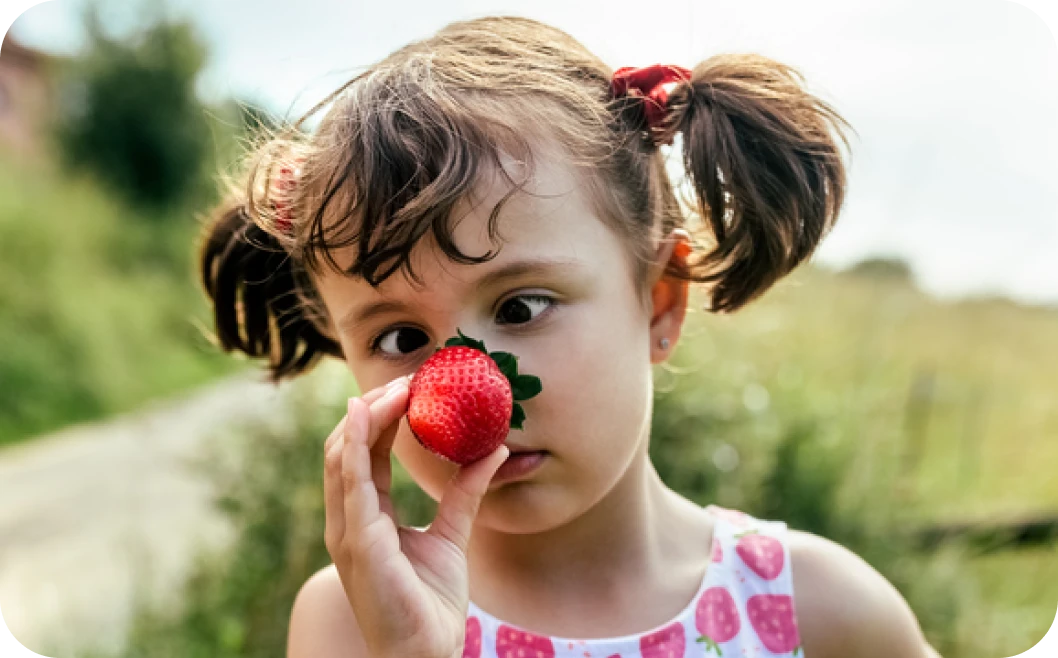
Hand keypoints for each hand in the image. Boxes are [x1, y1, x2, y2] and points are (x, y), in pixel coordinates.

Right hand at [323, 375, 508, 657]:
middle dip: (370, 409)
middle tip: (404, 378)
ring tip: (392, 388)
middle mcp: (348, 520)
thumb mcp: (453, 533)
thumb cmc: (432, 600)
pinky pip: (350, 483)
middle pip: (347, 448)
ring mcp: (347, 531)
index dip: (380, 418)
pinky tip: (364, 415)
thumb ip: (466, 491)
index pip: (364, 454)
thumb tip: (494, 450)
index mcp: (365, 517)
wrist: (427, 650)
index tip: (409, 387)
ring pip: (341, 457)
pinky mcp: (358, 542)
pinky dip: (353, 444)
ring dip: (364, 417)